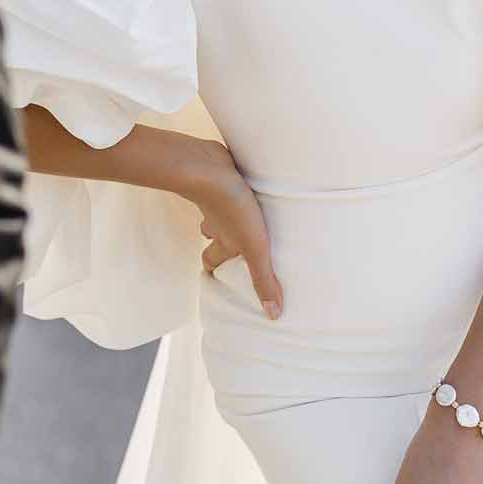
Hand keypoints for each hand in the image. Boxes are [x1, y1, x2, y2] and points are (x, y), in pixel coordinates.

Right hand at [187, 145, 283, 319]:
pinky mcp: (226, 177)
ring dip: (232, 211)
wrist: (210, 168)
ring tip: (250, 212)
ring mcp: (219, 197)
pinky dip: (237, 186)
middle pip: (213, 233)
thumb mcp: (254, 248)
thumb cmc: (232, 209)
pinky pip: (229, 184)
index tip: (215, 274)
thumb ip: (263, 279)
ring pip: (220, 208)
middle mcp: (217, 221)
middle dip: (221, 238)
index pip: (211, 260)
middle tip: (235, 242)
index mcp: (223, 241)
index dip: (213, 267)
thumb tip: (272, 315)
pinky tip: (250, 182)